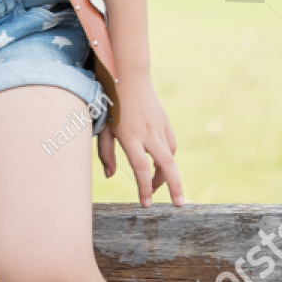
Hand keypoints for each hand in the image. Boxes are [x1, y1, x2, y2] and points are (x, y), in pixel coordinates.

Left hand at [96, 76, 183, 208]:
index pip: (141, 168)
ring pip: (170, 156)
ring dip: (167, 174)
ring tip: (157, 186)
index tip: (146, 203)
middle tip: (178, 204)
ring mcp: (159, 127)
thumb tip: (111, 176)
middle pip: (167, 164)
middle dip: (174, 186)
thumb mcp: (103, 128)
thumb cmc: (111, 104)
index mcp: (130, 136)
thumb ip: (106, 153)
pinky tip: (160, 163)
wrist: (128, 76)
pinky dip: (168, 158)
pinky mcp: (165, 122)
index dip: (144, 187)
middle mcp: (148, 133)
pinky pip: (171, 145)